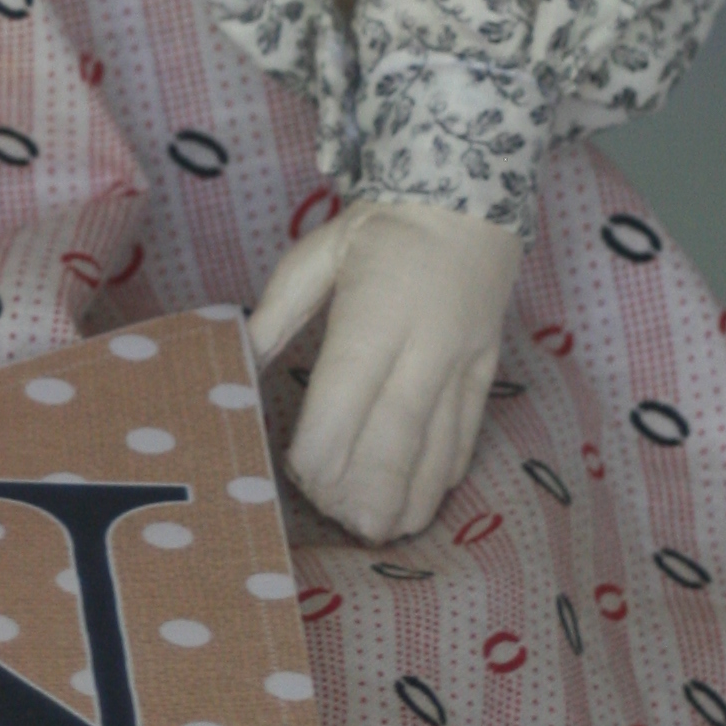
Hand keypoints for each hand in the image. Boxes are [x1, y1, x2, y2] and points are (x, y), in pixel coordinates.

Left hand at [246, 196, 520, 543]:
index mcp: (376, 310)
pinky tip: (424, 501)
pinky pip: (468, 430)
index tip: (301, 475)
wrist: (469, 196)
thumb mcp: (319, 252)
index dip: (326, 440)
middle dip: (368, 484)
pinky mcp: (486, 369)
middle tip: (344, 523)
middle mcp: (424, 342)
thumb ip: (280, 307)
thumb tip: (239, 354)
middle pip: (396, 428)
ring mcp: (462, 360)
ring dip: (410, 492)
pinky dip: (446, 471)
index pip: (349, 389)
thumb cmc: (382, 226)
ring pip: (438, 439)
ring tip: (382, 530)